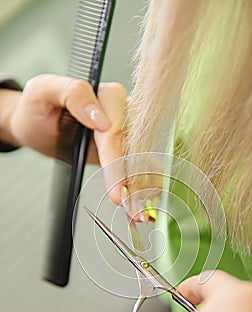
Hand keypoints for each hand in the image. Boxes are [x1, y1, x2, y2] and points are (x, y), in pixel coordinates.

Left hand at [0, 73, 160, 212]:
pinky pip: (142, 166)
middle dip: (134, 180)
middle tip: (129, 206)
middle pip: (135, 148)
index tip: (117, 188)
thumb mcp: (43, 91)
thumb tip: (99, 118)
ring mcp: (127, 132)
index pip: (117, 129)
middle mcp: (123, 112)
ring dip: (143, 187)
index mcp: (107, 95)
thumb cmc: (38, 107)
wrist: (39, 124)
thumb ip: (73, 93)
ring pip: (143, 160)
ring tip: (137, 211)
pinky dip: (146, 186)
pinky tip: (144, 202)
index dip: (117, 160)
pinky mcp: (126, 149)